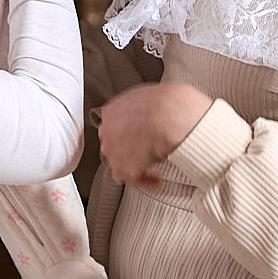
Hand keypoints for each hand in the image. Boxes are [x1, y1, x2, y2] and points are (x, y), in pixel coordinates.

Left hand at [95, 81, 214, 190]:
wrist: (170, 116)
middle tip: (146, 154)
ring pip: (122, 163)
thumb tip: (156, 112)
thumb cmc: (169, 103)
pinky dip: (147, 182)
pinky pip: (134, 180)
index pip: (114, 127)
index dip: (128, 135)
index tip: (140, 138)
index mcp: (112, 110)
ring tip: (153, 170)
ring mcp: (113, 150)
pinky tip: (158, 181)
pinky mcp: (124, 168)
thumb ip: (145, 107)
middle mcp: (107, 130)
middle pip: (114, 145)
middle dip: (129, 150)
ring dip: (137, 167)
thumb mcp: (152, 96)